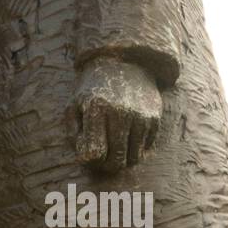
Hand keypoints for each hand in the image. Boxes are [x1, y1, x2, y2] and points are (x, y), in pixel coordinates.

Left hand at [76, 56, 161, 171]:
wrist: (122, 63)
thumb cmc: (92, 89)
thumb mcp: (74, 105)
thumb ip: (73, 134)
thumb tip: (85, 159)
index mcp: (97, 109)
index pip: (94, 152)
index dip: (89, 159)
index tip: (87, 152)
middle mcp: (121, 113)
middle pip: (115, 161)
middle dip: (106, 165)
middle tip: (101, 156)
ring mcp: (140, 116)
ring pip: (133, 159)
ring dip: (122, 159)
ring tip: (113, 147)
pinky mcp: (154, 119)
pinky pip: (145, 149)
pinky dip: (135, 148)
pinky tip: (126, 135)